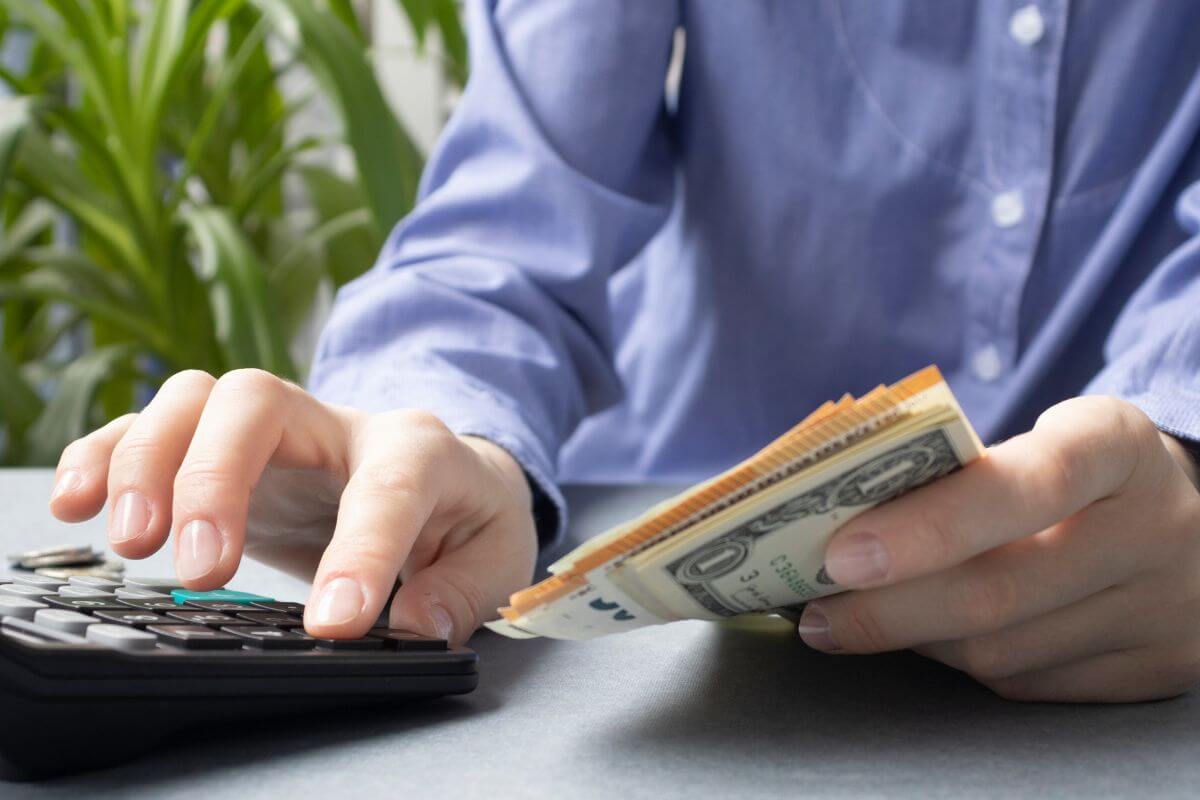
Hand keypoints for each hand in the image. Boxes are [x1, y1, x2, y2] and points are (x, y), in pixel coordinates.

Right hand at [48, 369, 537, 644]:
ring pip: (195, 401)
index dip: (361, 551)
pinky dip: (108, 455)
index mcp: (418, 450)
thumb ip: (464, 589)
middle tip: (201, 569)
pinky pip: (154, 427)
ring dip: (149, 463)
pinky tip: (78, 502)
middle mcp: (335, 424)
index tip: (333, 624)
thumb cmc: (469, 517)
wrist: (448, 477)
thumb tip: (413, 624)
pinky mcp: (228, 452)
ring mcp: (276, 431)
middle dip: (217, 479)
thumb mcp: (499, 558)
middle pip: (258, 403)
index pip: (388, 485)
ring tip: (132, 541)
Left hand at [799, 396, 1199, 702]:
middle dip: (888, 608)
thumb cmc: (1071, 468)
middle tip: (817, 610)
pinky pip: (1027, 683)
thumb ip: (953, 470)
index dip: (929, 524)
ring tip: (851, 622)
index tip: (841, 553)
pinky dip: (960, 662)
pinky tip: (922, 638)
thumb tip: (829, 523)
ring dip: (914, 640)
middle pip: (1000, 589)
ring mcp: (1167, 609)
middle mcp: (1158, 527)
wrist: (1184, 515)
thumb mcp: (1035, 436)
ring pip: (1003, 651)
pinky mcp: (1159, 670)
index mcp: (1119, 444)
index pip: (1028, 483)